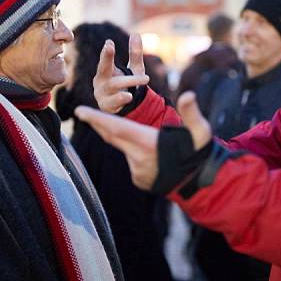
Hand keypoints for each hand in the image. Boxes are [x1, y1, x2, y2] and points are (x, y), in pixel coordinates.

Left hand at [75, 91, 212, 190]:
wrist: (198, 185)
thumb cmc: (198, 155)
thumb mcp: (200, 132)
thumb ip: (192, 113)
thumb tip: (188, 95)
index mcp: (149, 143)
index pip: (117, 128)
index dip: (97, 119)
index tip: (80, 110)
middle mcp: (138, 158)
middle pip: (112, 137)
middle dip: (97, 124)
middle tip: (84, 113)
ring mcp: (136, 170)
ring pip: (124, 148)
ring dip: (126, 139)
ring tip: (147, 138)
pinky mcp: (138, 179)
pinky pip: (131, 160)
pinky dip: (135, 153)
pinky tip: (152, 154)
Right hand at [93, 34, 149, 113]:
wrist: (125, 108)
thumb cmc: (126, 86)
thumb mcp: (134, 69)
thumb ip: (134, 53)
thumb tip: (135, 34)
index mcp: (105, 71)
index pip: (105, 60)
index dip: (107, 52)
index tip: (109, 42)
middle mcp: (100, 81)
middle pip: (103, 69)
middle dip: (106, 58)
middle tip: (109, 46)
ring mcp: (101, 94)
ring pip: (114, 85)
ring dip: (130, 81)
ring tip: (145, 78)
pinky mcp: (106, 106)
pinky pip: (113, 102)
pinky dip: (121, 98)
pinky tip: (129, 96)